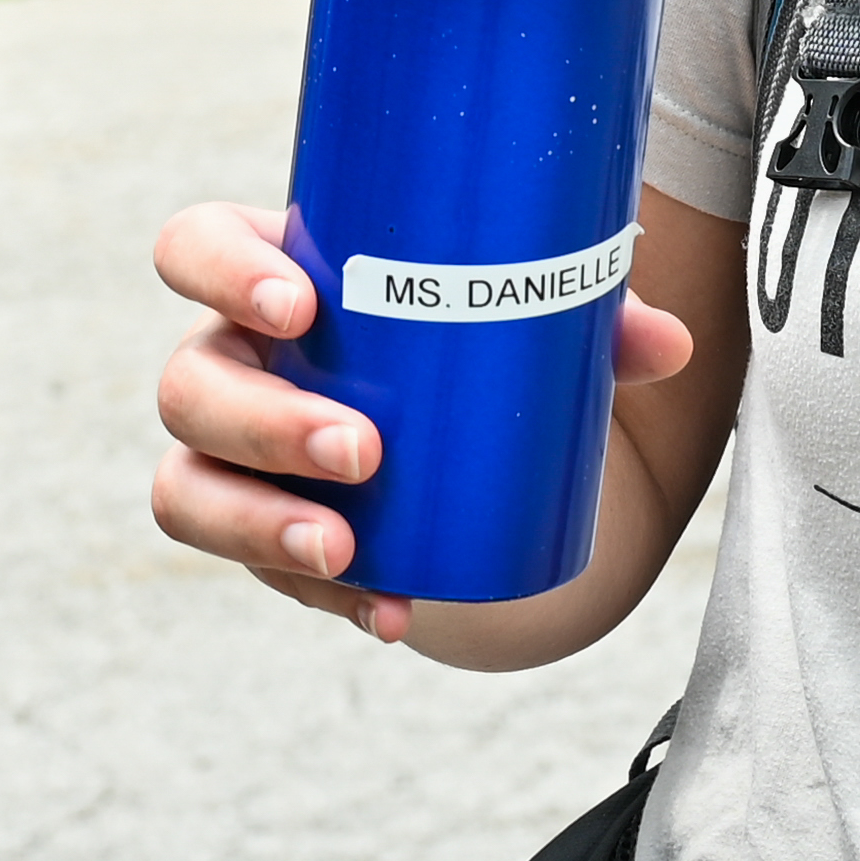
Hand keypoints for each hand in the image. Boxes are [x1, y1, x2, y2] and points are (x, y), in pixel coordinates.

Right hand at [144, 199, 702, 644]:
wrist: (461, 426)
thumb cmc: (468, 331)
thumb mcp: (520, 310)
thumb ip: (590, 316)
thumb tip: (669, 342)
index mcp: (273, 273)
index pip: (196, 248)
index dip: (223, 273)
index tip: (303, 307)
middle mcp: (233, 361)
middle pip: (191, 386)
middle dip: (266, 424)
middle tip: (363, 450)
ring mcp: (235, 457)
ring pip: (190, 490)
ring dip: (259, 525)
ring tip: (344, 551)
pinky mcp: (264, 532)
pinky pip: (260, 570)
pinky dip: (328, 596)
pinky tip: (389, 612)